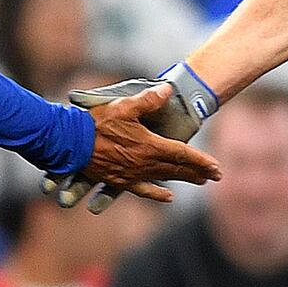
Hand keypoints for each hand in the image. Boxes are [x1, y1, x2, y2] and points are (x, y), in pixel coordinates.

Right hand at [74, 83, 218, 205]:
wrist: (70, 142)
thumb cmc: (96, 122)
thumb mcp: (124, 105)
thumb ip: (148, 99)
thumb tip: (168, 89)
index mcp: (148, 146)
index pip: (182, 155)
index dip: (201, 161)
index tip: (217, 168)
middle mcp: (144, 164)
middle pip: (177, 169)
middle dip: (198, 172)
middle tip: (215, 176)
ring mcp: (132, 174)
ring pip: (164, 179)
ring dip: (183, 180)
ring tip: (200, 182)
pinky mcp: (119, 180)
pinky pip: (142, 190)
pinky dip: (157, 193)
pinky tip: (168, 197)